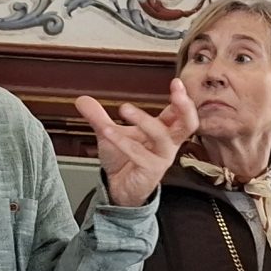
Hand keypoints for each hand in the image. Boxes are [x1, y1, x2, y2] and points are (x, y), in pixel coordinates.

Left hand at [78, 78, 198, 207]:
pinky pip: (139, 154)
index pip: (180, 112)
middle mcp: (167, 144)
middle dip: (184, 106)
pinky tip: (107, 132)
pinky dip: (122, 141)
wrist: (118, 189)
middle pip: (188, 124)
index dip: (182, 97)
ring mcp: (161, 158)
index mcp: (163, 130)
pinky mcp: (151, 171)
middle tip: (176, 90)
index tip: (176, 81)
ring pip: (162, 136)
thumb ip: (98, 117)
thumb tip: (82, 99)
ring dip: (143, 120)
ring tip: (124, 108)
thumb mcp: (108, 133)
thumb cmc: (123, 161)